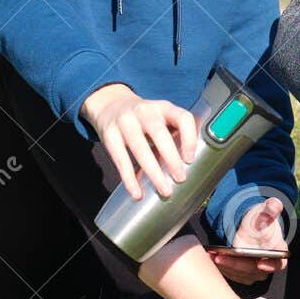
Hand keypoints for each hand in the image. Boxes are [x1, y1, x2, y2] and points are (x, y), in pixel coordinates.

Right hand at [81, 83, 197, 200]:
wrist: (110, 105)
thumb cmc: (144, 119)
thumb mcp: (162, 117)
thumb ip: (175, 133)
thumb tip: (190, 165)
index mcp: (164, 107)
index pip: (182, 118)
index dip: (189, 139)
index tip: (190, 160)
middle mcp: (145, 111)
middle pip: (160, 134)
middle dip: (172, 159)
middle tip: (180, 178)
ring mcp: (126, 122)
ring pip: (140, 149)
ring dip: (154, 172)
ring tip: (164, 190)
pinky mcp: (109, 135)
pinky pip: (120, 159)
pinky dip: (129, 179)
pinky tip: (137, 193)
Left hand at [210, 196, 289, 284]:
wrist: (252, 227)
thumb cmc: (261, 221)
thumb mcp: (266, 212)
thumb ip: (271, 209)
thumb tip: (275, 203)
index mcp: (278, 252)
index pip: (278, 263)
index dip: (270, 265)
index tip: (259, 264)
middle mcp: (267, 264)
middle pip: (254, 270)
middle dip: (236, 264)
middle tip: (220, 257)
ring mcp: (255, 271)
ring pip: (241, 274)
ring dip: (226, 266)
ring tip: (212, 255)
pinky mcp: (242, 273)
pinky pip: (232, 274)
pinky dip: (222, 268)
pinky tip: (211, 258)